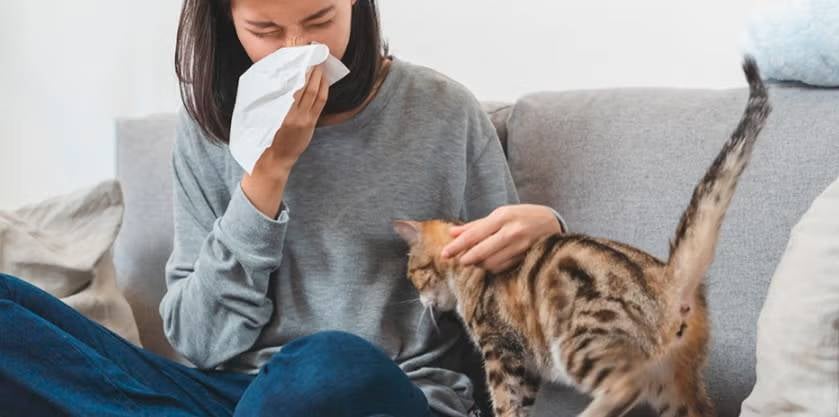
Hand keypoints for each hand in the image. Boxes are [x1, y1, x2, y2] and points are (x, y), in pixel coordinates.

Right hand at [241, 64, 328, 217]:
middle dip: (312, 69)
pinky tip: (323, 80)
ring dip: (320, 77)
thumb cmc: (263, 137)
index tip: (302, 57)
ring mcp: (305, 120)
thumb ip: (273, 99)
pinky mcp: (311, 124)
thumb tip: (279, 78)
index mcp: (280, 113)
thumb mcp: (262, 116)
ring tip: (320, 64)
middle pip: (307, 87)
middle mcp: (294, 115)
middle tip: (314, 54)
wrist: (273, 160)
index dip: (302, 71)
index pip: (295, 86)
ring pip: (316, 94)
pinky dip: (323, 89)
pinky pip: (320, 103)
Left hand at [440, 204, 562, 272]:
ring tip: (475, 260)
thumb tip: (452, 233)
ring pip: (490, 263)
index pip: (474, 235)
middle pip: (481, 252)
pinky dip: (491, 268)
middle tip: (458, 260)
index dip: (456, 246)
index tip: (444, 254)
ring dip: (478, 264)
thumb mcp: (500, 214)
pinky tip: (488, 263)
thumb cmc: (523, 216)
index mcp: (503, 217)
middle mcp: (511, 232)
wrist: (552, 223)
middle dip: (466, 258)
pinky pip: (502, 268)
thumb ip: (476, 225)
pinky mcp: (525, 258)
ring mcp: (520, 247)